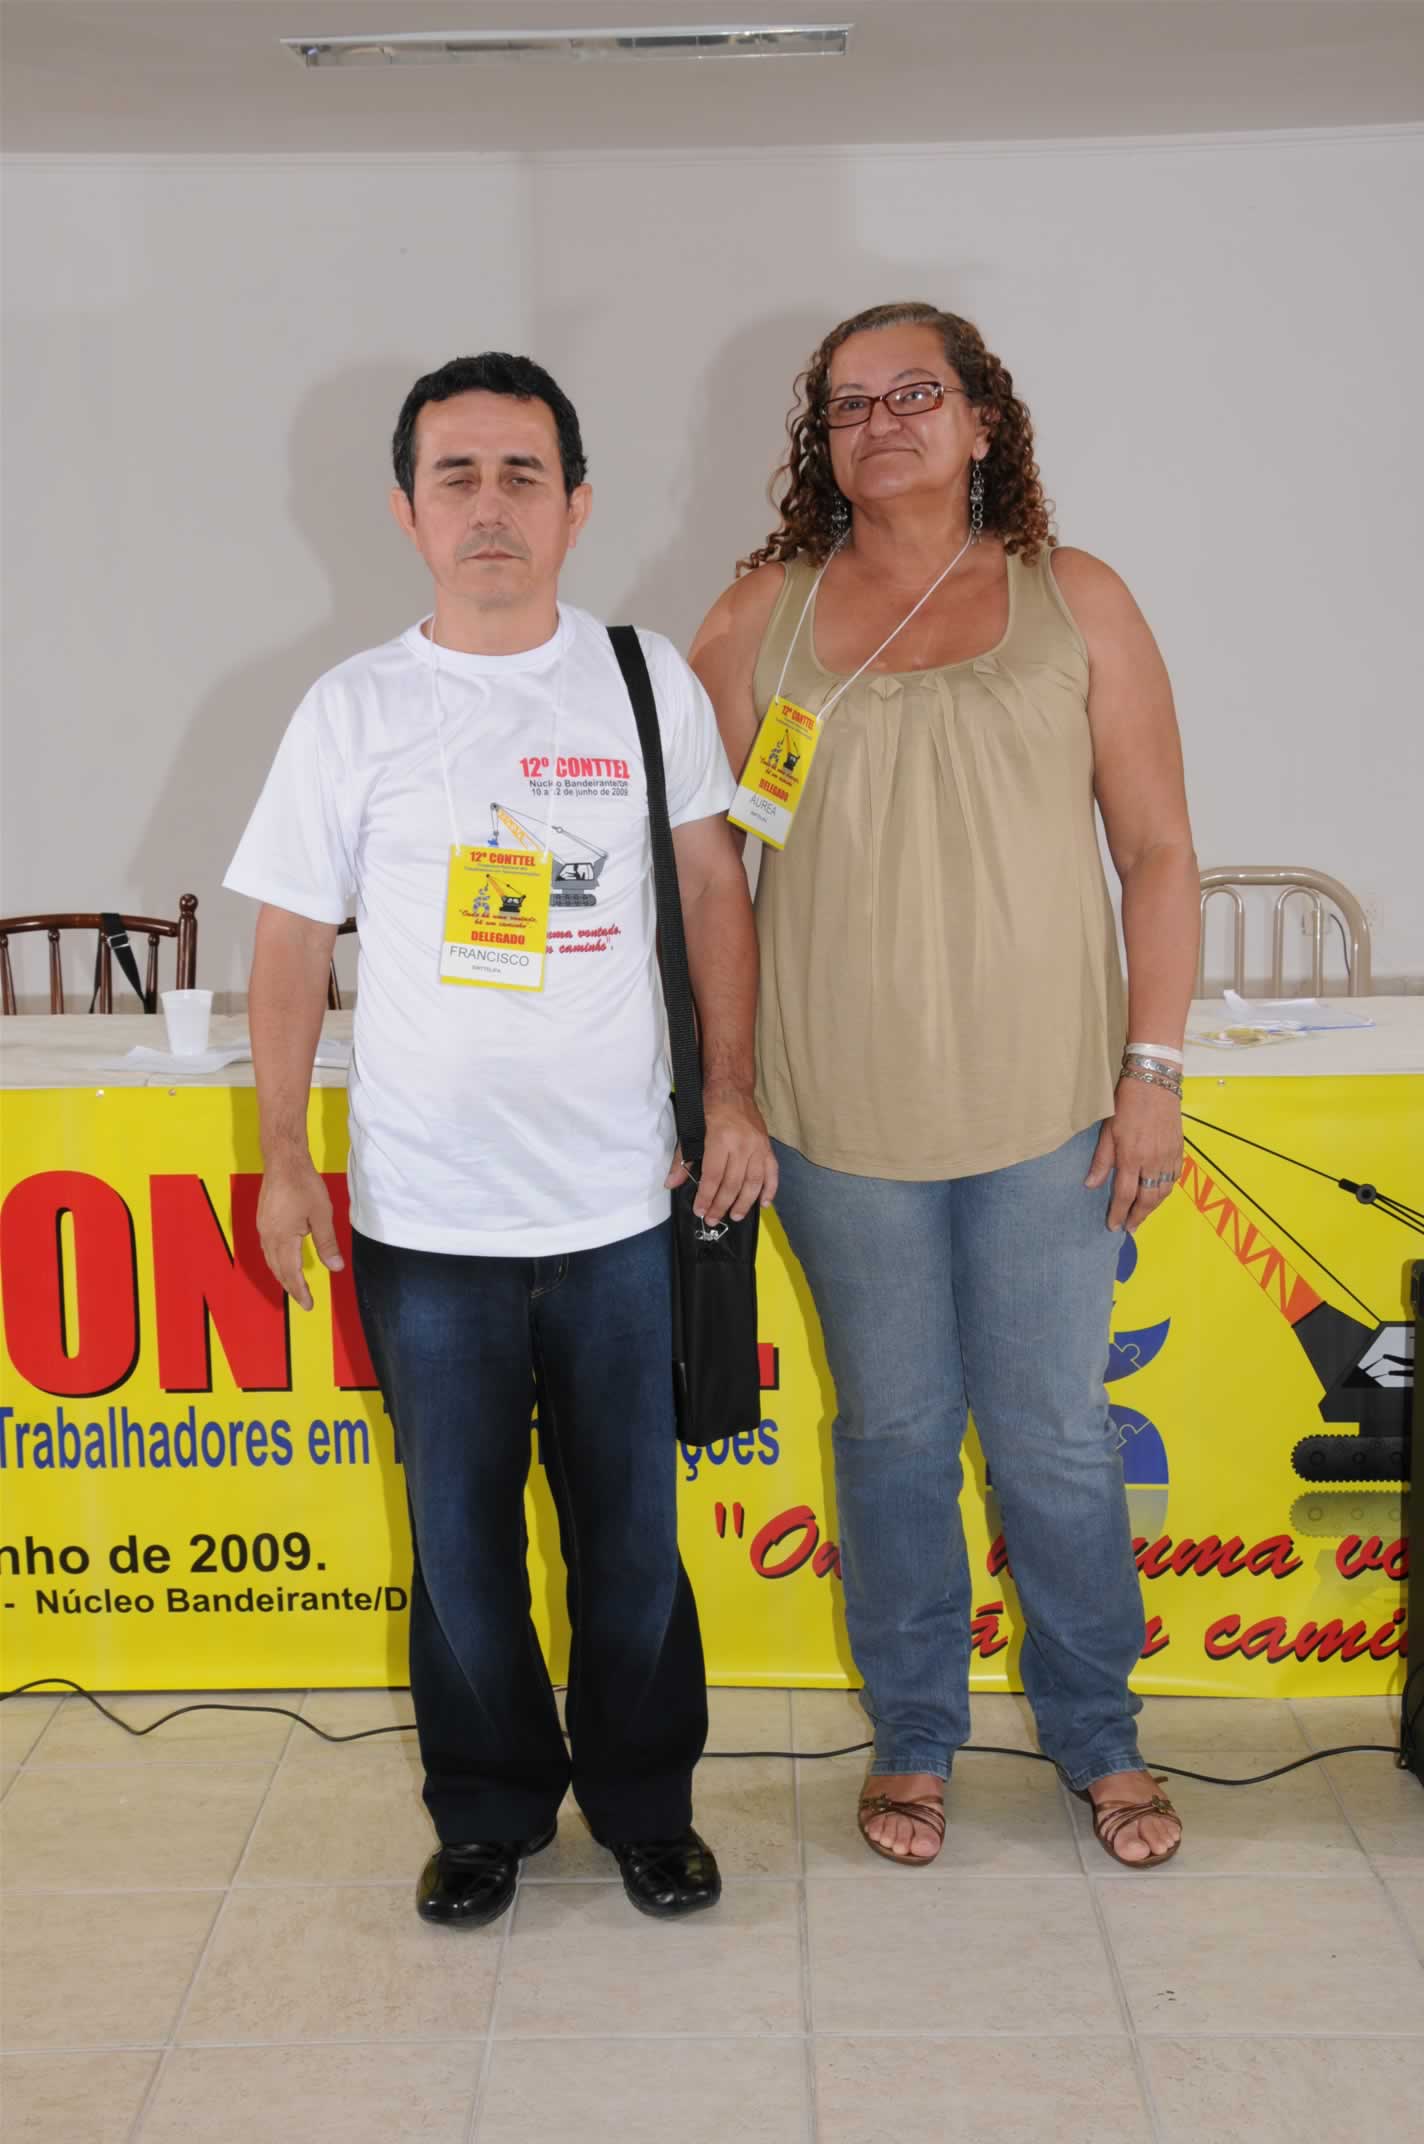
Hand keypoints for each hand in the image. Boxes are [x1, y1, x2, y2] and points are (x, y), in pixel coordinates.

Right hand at [257, 1157, 344, 1310]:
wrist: (283, 1160)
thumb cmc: (303, 1183)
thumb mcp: (322, 1215)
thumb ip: (327, 1243)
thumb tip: (335, 1268)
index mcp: (283, 1238)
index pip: (291, 1273)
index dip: (300, 1291)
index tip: (309, 1304)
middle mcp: (268, 1236)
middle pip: (278, 1270)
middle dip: (291, 1287)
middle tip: (304, 1300)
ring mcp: (263, 1229)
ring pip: (271, 1261)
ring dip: (283, 1276)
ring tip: (295, 1286)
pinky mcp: (263, 1221)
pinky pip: (268, 1249)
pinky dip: (277, 1262)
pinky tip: (285, 1262)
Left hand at [666, 1086, 778, 1224]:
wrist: (732, 1089)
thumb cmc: (709, 1109)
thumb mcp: (691, 1130)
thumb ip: (682, 1158)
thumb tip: (671, 1183)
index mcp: (720, 1140)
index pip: (713, 1176)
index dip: (706, 1197)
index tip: (700, 1210)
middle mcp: (742, 1145)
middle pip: (733, 1183)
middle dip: (722, 1205)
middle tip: (713, 1219)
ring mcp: (758, 1147)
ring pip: (753, 1182)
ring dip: (744, 1203)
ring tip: (735, 1216)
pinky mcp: (767, 1147)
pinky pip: (772, 1172)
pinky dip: (770, 1190)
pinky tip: (763, 1204)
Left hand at [1084, 1077, 1182, 1232]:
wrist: (1155, 1082)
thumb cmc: (1126, 1103)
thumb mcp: (1107, 1130)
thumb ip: (1102, 1160)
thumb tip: (1091, 1185)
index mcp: (1131, 1157)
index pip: (1125, 1195)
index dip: (1119, 1213)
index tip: (1113, 1226)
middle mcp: (1152, 1161)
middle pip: (1147, 1199)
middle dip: (1138, 1217)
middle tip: (1130, 1229)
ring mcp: (1168, 1156)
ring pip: (1163, 1192)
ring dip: (1152, 1208)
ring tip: (1142, 1216)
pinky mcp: (1179, 1150)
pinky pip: (1174, 1178)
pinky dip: (1166, 1191)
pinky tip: (1158, 1194)